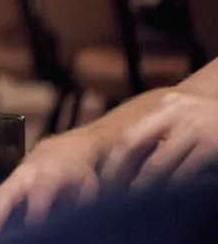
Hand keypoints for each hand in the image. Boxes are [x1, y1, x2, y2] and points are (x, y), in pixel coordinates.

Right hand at [0, 130, 103, 237]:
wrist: (61, 151)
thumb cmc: (76, 173)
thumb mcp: (87, 186)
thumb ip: (78, 202)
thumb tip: (73, 220)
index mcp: (50, 174)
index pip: (41, 189)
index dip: (37, 205)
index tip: (33, 225)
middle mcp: (24, 175)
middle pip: (6, 194)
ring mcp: (10, 180)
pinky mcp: (2, 186)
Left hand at [98, 89, 217, 192]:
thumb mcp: (192, 120)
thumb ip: (166, 134)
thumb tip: (127, 162)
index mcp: (169, 105)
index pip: (128, 137)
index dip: (114, 164)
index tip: (106, 185)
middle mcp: (179, 111)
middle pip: (134, 148)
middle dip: (123, 176)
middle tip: (117, 199)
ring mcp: (198, 126)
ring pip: (159, 166)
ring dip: (147, 189)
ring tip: (139, 206)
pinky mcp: (213, 145)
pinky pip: (187, 174)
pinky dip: (175, 190)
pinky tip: (170, 202)